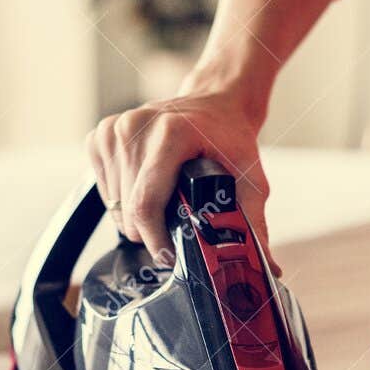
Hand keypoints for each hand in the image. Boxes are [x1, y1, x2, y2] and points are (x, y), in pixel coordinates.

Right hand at [86, 87, 276, 271]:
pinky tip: (146, 187)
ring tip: (164, 205)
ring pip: (114, 202)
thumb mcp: (250, 179)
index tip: (170, 256)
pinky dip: (122, 198)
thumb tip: (266, 266)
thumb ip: (255, 224)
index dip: (155, 240)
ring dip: (135, 216)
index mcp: (171, 134)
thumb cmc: (230, 138)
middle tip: (173, 231)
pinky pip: (104, 187)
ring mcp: (116, 129)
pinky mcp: (103, 134)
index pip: (145, 204)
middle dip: (149, 232)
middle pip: (128, 208)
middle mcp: (137, 127)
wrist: (216, 103)